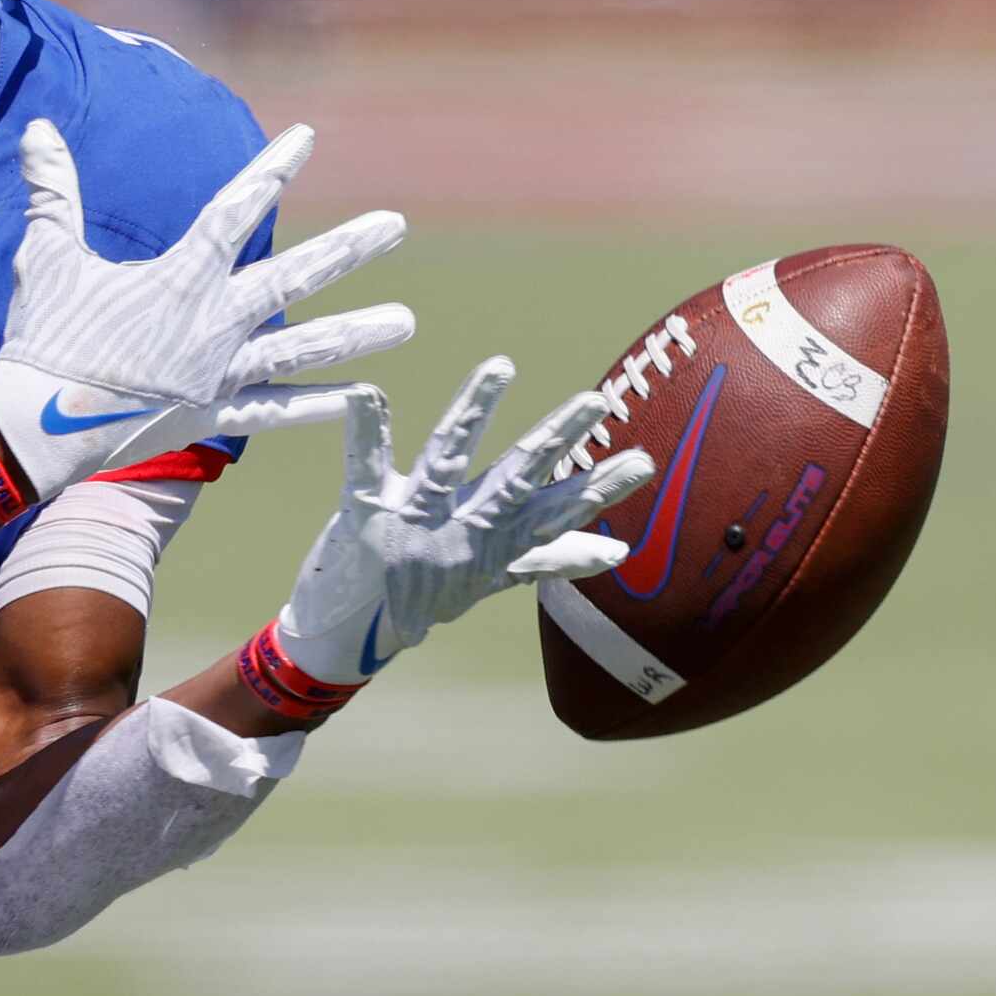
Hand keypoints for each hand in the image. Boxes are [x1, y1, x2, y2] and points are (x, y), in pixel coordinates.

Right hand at [0, 121, 415, 498]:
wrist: (38, 428)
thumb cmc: (44, 339)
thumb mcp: (47, 256)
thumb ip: (52, 192)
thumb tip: (37, 128)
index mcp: (178, 279)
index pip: (234, 210)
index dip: (272, 169)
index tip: (307, 136)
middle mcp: (213, 324)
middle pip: (293, 277)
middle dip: (348, 249)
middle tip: (396, 226)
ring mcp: (218, 373)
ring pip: (301, 348)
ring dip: (355, 333)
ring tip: (407, 323)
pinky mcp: (210, 414)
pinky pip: (273, 411)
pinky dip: (315, 406)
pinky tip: (360, 398)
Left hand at [274, 360, 658, 685]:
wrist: (353, 631)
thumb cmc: (425, 593)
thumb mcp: (495, 575)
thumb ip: (551, 558)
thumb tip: (618, 552)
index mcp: (494, 542)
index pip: (553, 511)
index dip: (596, 489)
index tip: (642, 462)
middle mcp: (460, 527)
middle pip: (513, 477)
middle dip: (554, 439)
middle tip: (595, 400)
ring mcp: (412, 515)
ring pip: (449, 457)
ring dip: (474, 410)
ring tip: (500, 364)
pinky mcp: (365, 507)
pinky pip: (365, 462)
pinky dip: (365, 427)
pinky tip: (367, 392)